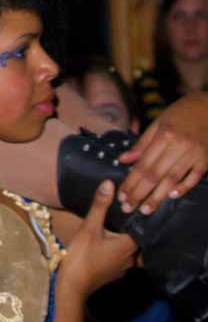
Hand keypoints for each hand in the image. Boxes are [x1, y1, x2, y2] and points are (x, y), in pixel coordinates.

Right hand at [58, 179, 136, 296]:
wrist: (73, 285)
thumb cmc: (83, 255)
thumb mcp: (89, 227)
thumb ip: (100, 206)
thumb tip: (109, 183)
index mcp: (129, 245)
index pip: (143, 229)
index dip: (142, 219)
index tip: (139, 207)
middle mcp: (131, 258)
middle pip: (139, 241)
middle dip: (135, 231)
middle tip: (129, 216)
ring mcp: (123, 268)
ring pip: (132, 252)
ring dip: (127, 242)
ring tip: (120, 229)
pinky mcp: (114, 274)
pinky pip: (123, 259)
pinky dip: (120, 252)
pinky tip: (111, 246)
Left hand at [117, 92, 207, 213]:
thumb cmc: (181, 113)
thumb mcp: (159, 122)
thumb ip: (142, 143)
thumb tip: (123, 160)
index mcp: (164, 136)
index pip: (143, 164)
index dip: (131, 182)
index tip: (122, 195)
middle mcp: (179, 146)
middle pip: (156, 175)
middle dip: (140, 193)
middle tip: (128, 207)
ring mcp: (195, 154)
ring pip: (173, 179)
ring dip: (158, 196)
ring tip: (146, 209)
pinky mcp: (207, 160)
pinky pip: (194, 178)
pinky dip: (183, 187)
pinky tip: (171, 197)